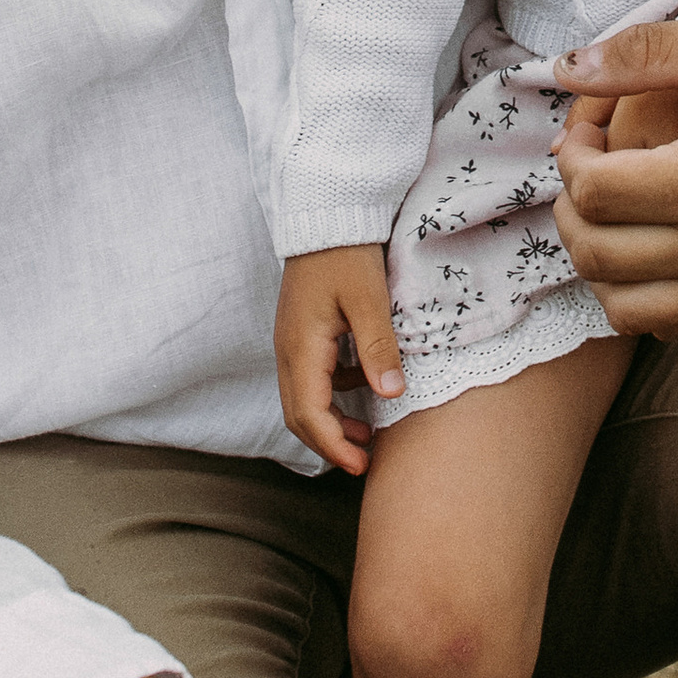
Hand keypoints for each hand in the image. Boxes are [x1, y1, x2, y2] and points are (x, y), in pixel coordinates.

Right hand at [275, 243, 404, 474]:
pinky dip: (332, 394)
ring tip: (366, 430)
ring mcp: (291, 340)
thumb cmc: (346, 252)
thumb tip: (390, 394)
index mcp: (301, 347)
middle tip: (364, 460)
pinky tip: (362, 385)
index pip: (309, 414)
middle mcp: (287, 349)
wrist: (326, 213)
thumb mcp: (369, 299)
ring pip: (301, 398)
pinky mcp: (301, 331)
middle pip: (298, 414)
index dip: (334, 446)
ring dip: (330, 421)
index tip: (361, 465)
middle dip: (329, 442)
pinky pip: (309, 376)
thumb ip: (378, 348)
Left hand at [553, 18, 677, 338]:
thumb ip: (644, 51)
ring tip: (615, 215)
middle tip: (590, 171)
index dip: (572, 157)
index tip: (589, 133)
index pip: (590, 192)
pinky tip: (654, 247)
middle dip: (571, 208)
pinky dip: (642, 294)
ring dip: (599, 261)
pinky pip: (668, 327)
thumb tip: (566, 69)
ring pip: (620, 307)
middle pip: (593, 254)